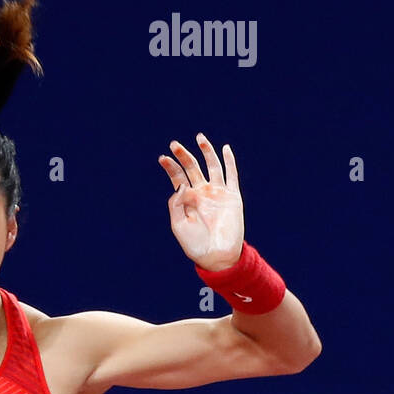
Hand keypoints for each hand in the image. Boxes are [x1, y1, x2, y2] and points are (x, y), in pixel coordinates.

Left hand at [158, 133, 243, 268]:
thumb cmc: (195, 244)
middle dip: (183, 155)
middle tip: (174, 144)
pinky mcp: (232, 196)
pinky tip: (224, 148)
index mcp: (188, 200)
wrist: (216, 256)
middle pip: (192, 168)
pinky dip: (229, 161)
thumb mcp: (179, 225)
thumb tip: (180, 184)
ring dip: (206, 151)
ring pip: (212, 166)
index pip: (178, 177)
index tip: (162, 158)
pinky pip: (231, 175)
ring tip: (199, 138)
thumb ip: (176, 205)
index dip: (171, 167)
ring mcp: (217, 192)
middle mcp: (202, 192)